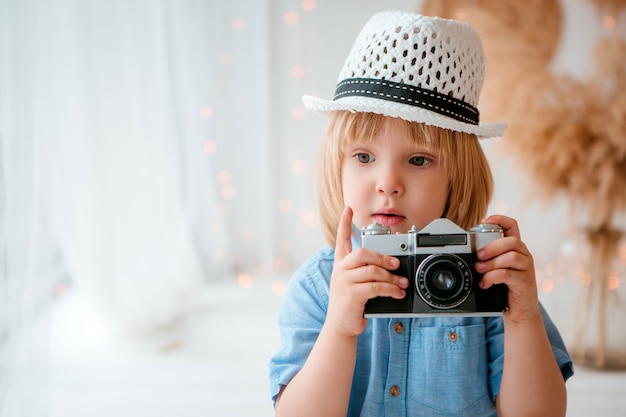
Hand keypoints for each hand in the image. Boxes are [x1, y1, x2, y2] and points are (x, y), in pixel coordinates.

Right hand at [325, 207, 408, 336]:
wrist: (341, 326)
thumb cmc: (351, 305)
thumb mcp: (356, 284)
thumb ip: (367, 272)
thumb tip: (392, 267)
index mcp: (341, 265)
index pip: (341, 240)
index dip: (344, 223)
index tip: (348, 209)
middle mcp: (341, 270)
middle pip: (363, 252)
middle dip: (384, 257)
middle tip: (397, 264)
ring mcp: (344, 281)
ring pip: (372, 270)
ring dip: (392, 277)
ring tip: (402, 284)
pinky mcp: (351, 294)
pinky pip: (375, 286)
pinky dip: (390, 289)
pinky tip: (397, 294)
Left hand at [474, 215, 539, 322]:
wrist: (519, 311)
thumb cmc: (505, 287)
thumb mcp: (496, 268)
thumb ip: (487, 258)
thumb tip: (468, 251)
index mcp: (516, 248)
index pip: (513, 226)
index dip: (499, 219)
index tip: (484, 221)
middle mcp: (524, 255)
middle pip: (512, 241)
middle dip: (492, 246)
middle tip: (478, 256)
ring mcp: (527, 269)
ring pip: (512, 257)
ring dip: (492, 262)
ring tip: (480, 270)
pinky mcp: (525, 282)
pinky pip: (508, 274)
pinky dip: (492, 277)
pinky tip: (485, 283)